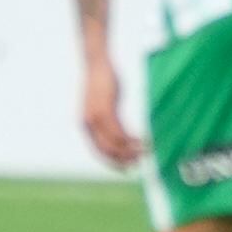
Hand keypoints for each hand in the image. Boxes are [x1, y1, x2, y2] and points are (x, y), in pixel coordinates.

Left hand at [79, 50, 142, 171]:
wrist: (96, 63)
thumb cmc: (102, 82)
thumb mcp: (105, 105)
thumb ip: (110, 119)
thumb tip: (121, 132)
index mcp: (86, 125)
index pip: (99, 151)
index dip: (113, 162)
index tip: (127, 168)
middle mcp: (88, 125)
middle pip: (106, 151)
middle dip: (123, 160)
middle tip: (138, 164)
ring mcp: (96, 118)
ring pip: (115, 144)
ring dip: (131, 151)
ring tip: (145, 153)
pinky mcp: (105, 110)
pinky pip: (121, 132)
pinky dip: (133, 139)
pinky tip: (144, 141)